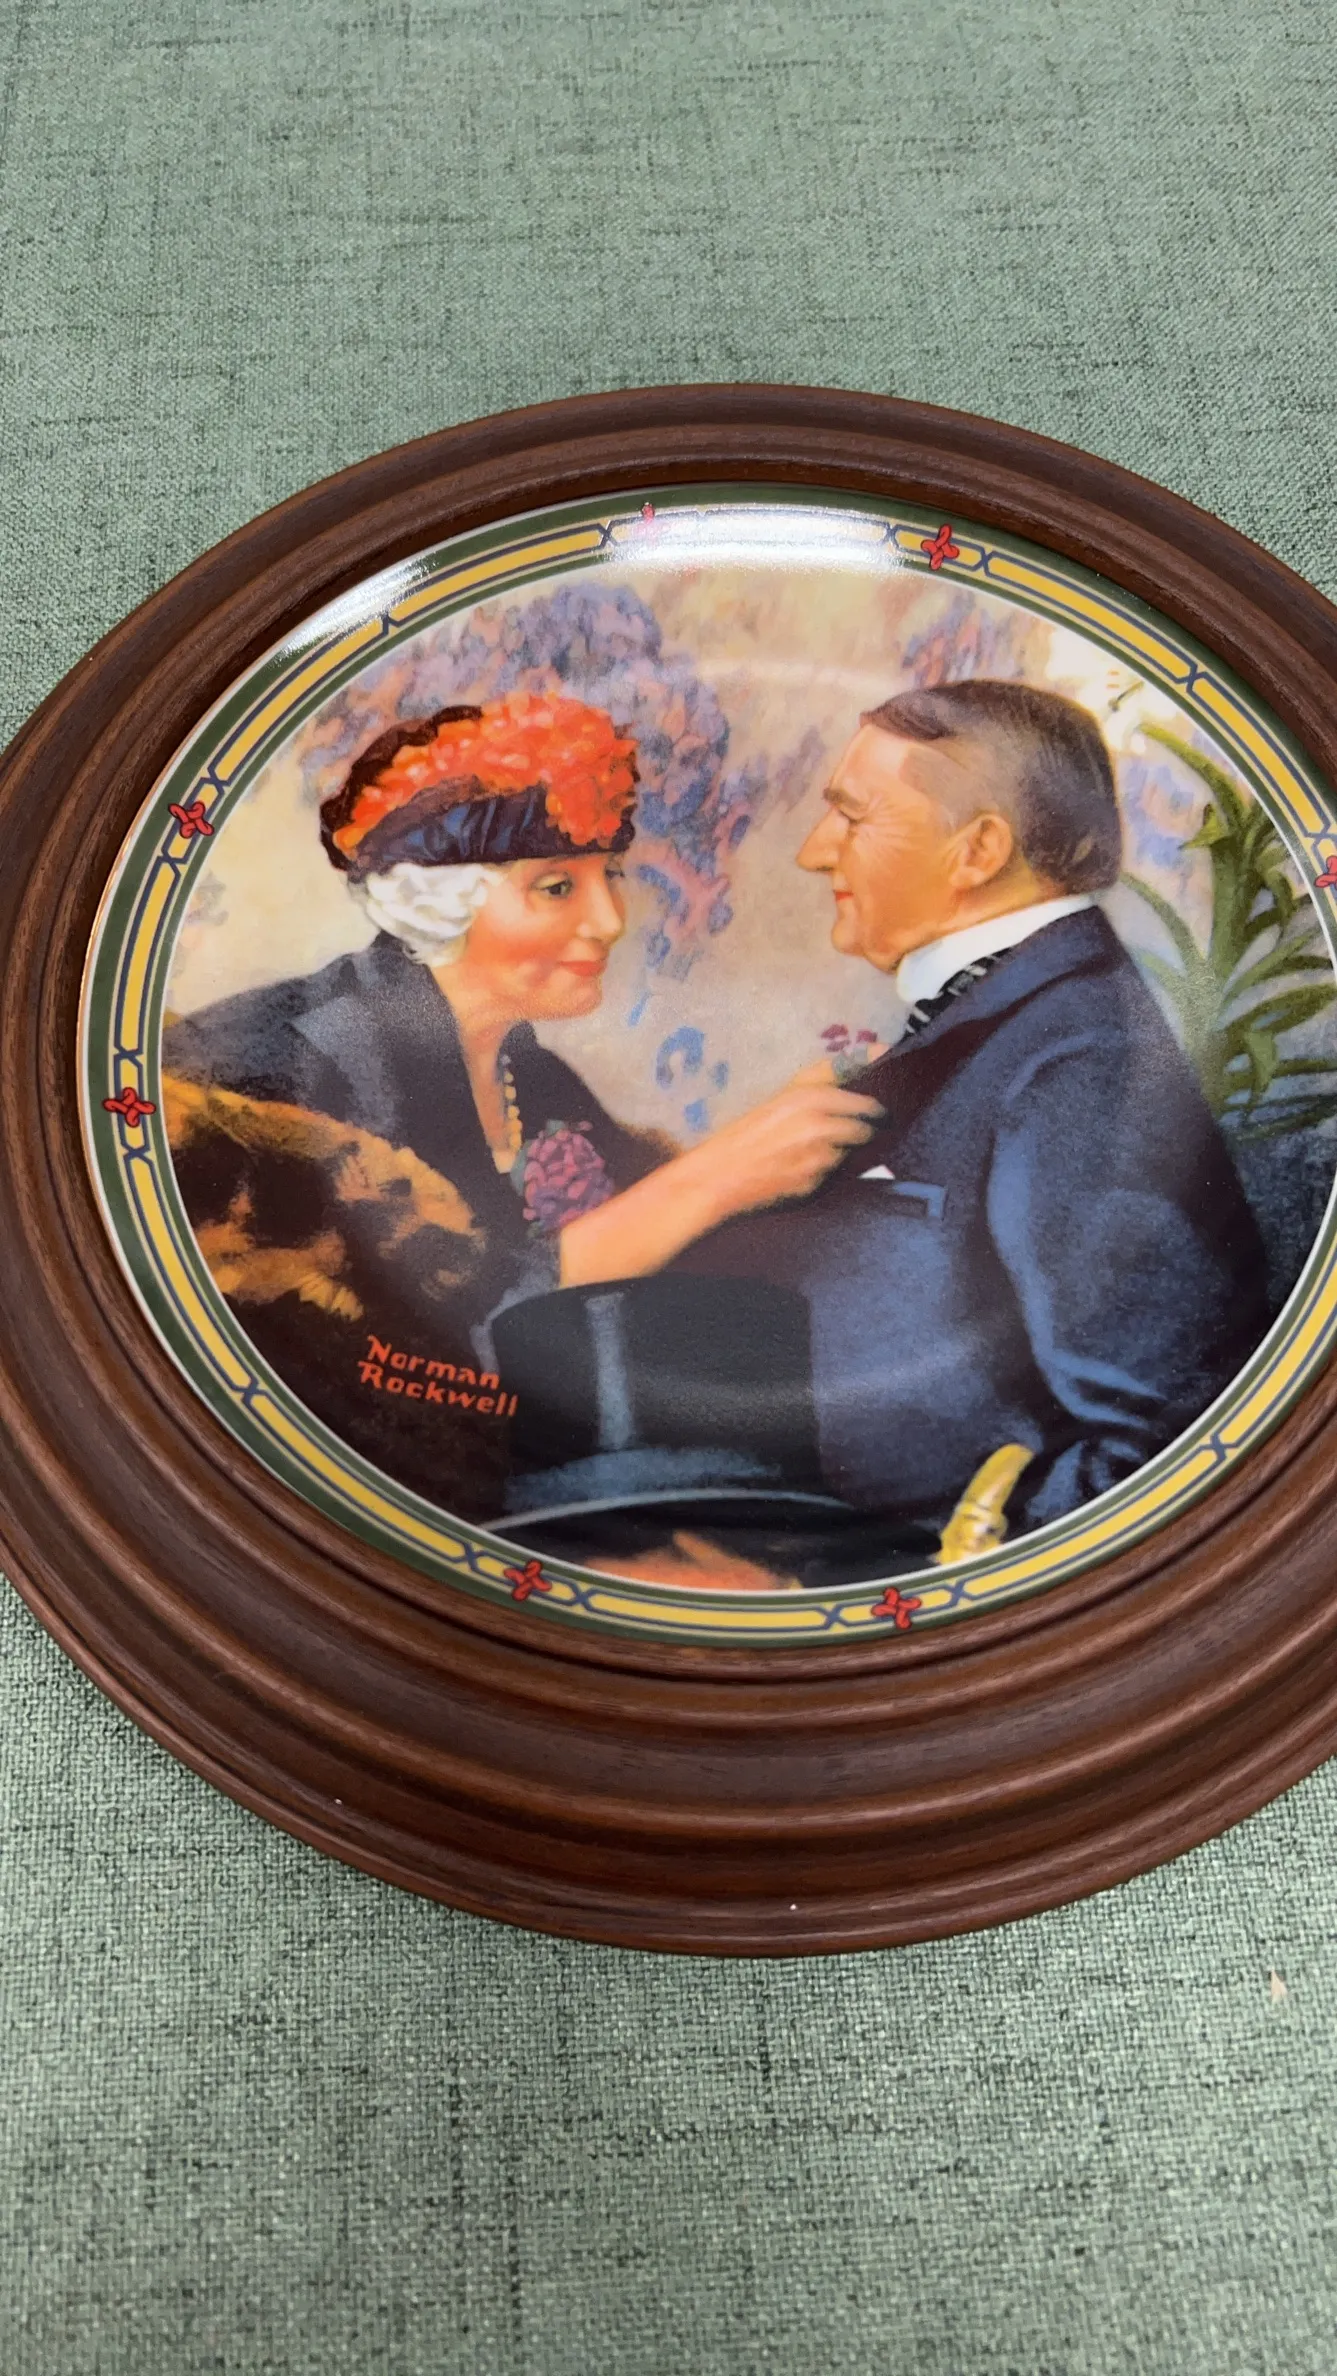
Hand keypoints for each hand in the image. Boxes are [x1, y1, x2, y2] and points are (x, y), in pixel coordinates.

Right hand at [680, 1075, 884, 1224]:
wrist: (720, 1176)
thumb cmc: (747, 1133)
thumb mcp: (782, 1096)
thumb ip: (823, 1082)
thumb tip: (867, 1072)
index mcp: (811, 1096)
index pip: (867, 1100)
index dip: (880, 1106)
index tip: (887, 1107)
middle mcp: (821, 1124)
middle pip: (868, 1127)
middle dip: (870, 1128)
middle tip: (867, 1129)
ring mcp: (821, 1155)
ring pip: (853, 1150)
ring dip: (846, 1150)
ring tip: (819, 1148)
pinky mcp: (817, 1181)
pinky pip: (836, 1173)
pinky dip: (829, 1169)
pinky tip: (805, 1166)